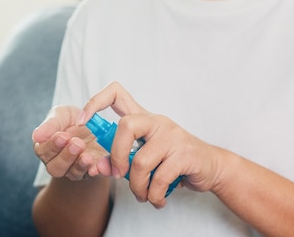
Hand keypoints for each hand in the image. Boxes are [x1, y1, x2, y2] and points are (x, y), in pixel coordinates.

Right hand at [32, 105, 110, 180]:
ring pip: (73, 174)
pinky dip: (94, 172)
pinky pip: (92, 176)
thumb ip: (50, 125)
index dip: (52, 145)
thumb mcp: (61, 115)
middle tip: (77, 143)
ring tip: (87, 155)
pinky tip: (96, 167)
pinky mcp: (90, 172)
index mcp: (45, 148)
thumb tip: (36, 136)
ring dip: (80, 165)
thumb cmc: (72, 119)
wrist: (96, 124)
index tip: (63, 136)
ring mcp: (74, 170)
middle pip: (56, 168)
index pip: (43, 151)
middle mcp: (57, 163)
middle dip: (66, 156)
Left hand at [80, 82, 226, 207]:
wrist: (211, 167)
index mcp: (143, 118)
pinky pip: (159, 178)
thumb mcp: (145, 156)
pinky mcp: (185, 154)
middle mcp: (157, 121)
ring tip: (143, 195)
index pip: (116, 93)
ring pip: (140, 161)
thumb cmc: (172, 161)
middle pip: (126, 126)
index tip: (82, 121)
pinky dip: (154, 195)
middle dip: (116, 156)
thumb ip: (121, 158)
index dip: (95, 102)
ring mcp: (172, 135)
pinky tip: (157, 199)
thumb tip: (100, 166)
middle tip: (119, 175)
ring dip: (137, 186)